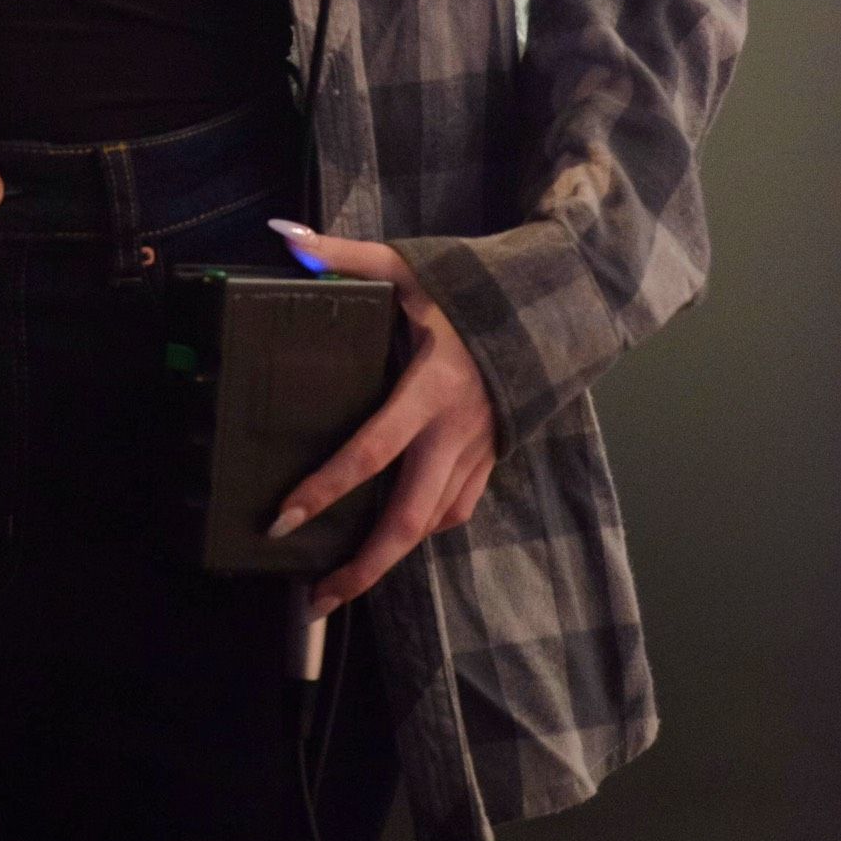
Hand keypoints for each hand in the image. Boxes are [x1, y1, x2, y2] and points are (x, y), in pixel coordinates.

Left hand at [262, 225, 498, 617]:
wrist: (556, 304)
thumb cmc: (474, 286)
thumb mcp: (408, 266)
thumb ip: (344, 256)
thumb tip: (287, 240)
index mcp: (431, 390)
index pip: (370, 452)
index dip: (325, 490)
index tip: (283, 521)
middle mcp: (455, 432)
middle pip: (408, 520)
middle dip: (364, 567)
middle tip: (317, 600)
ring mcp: (478, 450)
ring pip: (433, 523)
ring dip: (391, 555)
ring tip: (345, 581)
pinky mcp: (493, 456)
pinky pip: (456, 508)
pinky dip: (425, 526)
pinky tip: (398, 533)